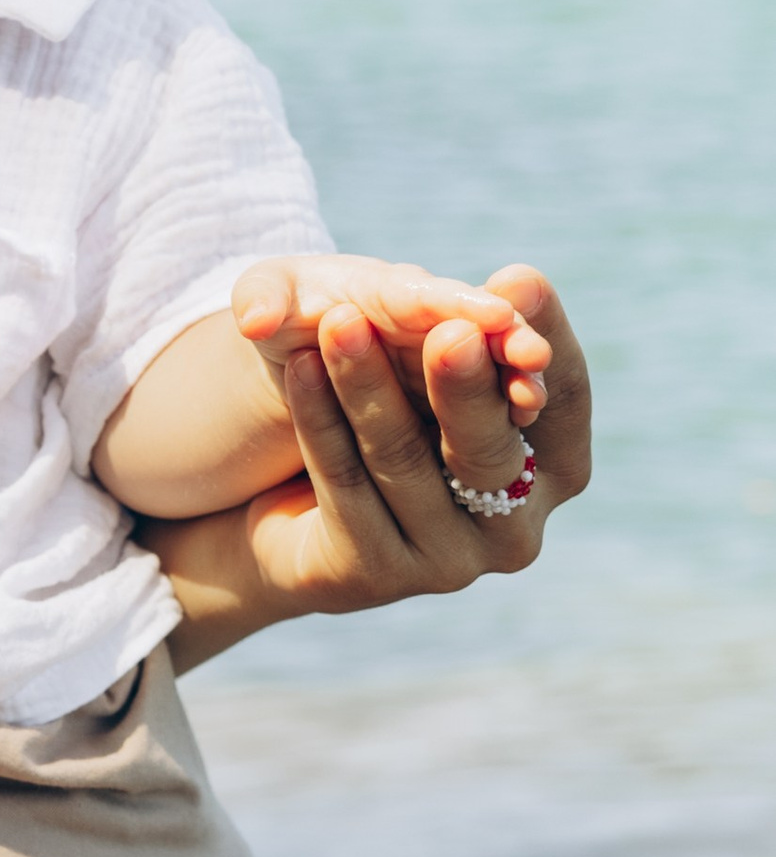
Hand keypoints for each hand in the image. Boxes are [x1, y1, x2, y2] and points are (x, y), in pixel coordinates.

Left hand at [151, 267, 587, 666]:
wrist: (293, 507)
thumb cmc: (388, 411)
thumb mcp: (423, 356)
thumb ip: (468, 314)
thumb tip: (520, 281)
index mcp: (554, 469)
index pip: (564, 398)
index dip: (545, 340)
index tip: (515, 284)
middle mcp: (515, 529)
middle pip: (492, 449)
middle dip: (467, 384)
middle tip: (451, 331)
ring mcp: (447, 562)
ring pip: (405, 460)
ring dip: (369, 385)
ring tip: (339, 321)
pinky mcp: (373, 575)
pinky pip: (344, 483)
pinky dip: (320, 420)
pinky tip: (298, 368)